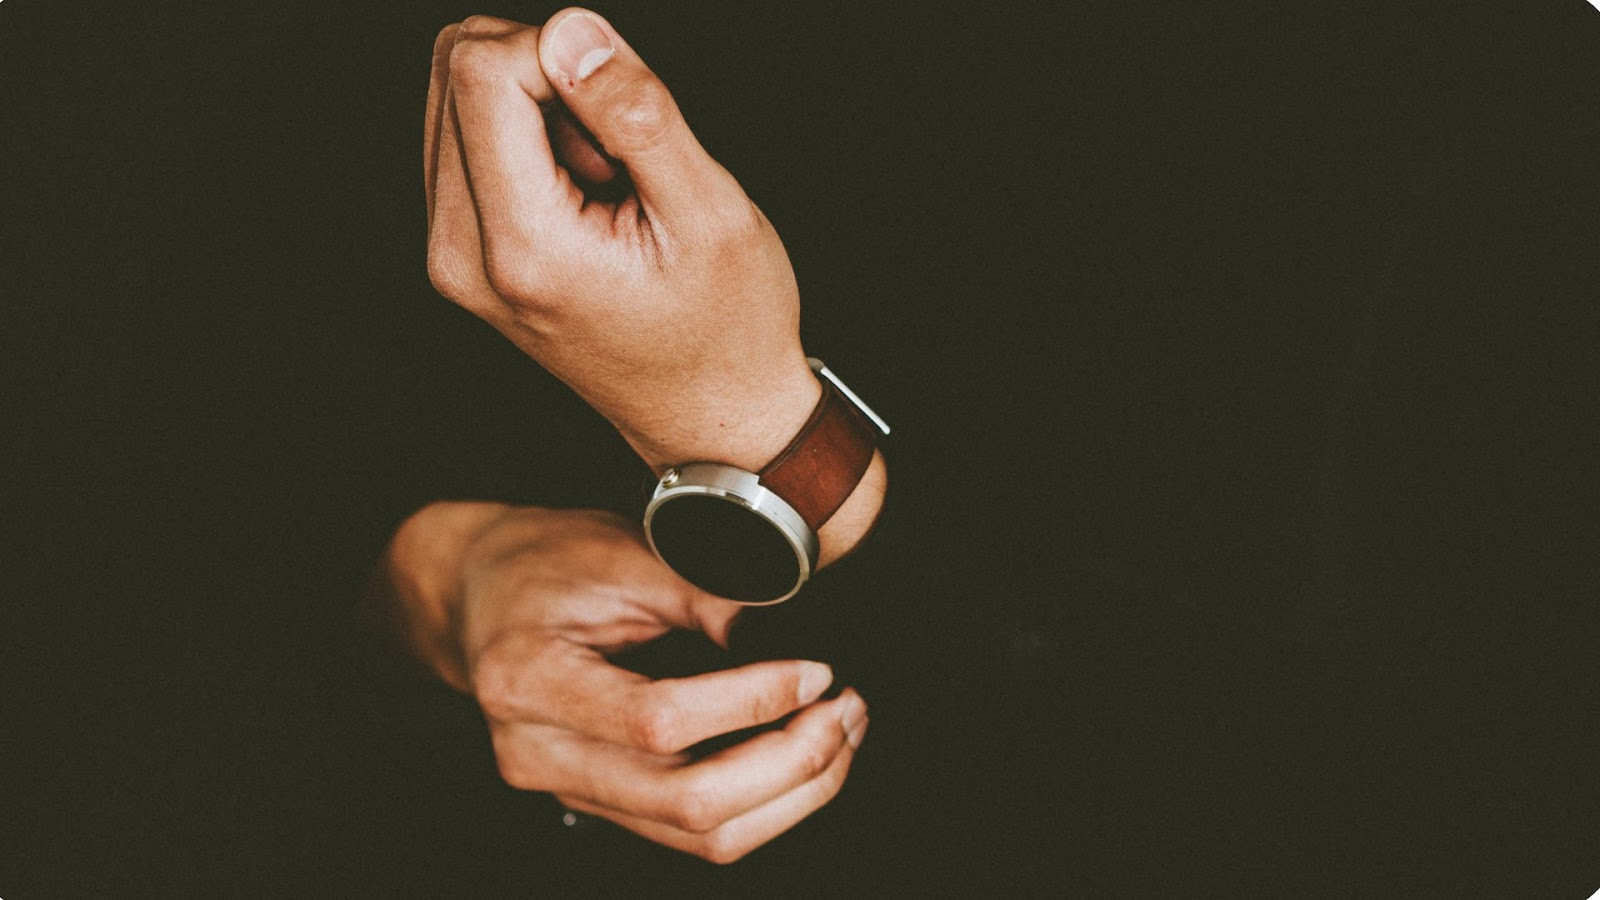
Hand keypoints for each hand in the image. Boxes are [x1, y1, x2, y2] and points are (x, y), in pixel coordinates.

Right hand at [382, 502, 869, 862]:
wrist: (480, 593)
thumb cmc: (543, 562)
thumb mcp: (622, 551)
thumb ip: (704, 593)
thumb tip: (791, 639)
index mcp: (530, 680)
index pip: (658, 721)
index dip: (750, 703)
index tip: (814, 670)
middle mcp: (538, 753)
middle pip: (686, 800)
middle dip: (790, 763)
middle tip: (844, 709)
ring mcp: (565, 789)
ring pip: (699, 834)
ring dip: (791, 793)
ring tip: (840, 733)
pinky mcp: (598, 802)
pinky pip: (691, 832)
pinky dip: (764, 803)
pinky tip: (803, 758)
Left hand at [423, 11, 817, 472]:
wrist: (710, 418)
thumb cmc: (728, 327)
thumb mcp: (710, 214)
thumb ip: (638, 115)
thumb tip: (570, 31)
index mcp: (522, 249)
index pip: (478, 70)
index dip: (560, 52)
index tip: (626, 111)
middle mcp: (461, 255)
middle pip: (454, 68)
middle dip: (545, 76)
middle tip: (618, 153)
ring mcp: (452, 258)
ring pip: (454, 91)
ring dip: (537, 105)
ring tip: (606, 179)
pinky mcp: (459, 252)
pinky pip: (465, 134)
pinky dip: (527, 135)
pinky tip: (586, 192)